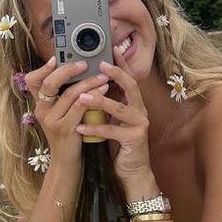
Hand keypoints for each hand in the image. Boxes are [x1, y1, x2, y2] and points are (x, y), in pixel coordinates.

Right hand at [25, 58, 109, 164]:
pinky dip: (93, 97)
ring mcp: (52, 121)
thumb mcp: (61, 113)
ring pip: (69, 94)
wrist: (67, 161)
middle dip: (68, 70)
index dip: (42, 68)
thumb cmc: (69, 133)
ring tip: (103, 76)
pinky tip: (103, 91)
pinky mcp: (65, 129)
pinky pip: (80, 107)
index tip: (55, 58)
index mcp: (40, 104)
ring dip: (88, 82)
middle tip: (85, 63)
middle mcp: (42, 111)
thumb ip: (65, 95)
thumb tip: (80, 70)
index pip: (32, 81)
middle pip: (49, 84)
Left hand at [74, 51, 154, 189]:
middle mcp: (140, 111)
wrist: (132, 172)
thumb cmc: (120, 145)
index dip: (121, 64)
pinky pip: (112, 132)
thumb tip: (87, 88)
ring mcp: (139, 125)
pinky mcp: (135, 139)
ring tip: (82, 96)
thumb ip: (106, 105)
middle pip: (131, 87)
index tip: (111, 50)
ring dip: (100, 101)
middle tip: (100, 66)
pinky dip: (95, 128)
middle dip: (116, 74)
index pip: (128, 79)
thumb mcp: (113, 121)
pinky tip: (80, 127)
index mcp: (134, 104)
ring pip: (120, 108)